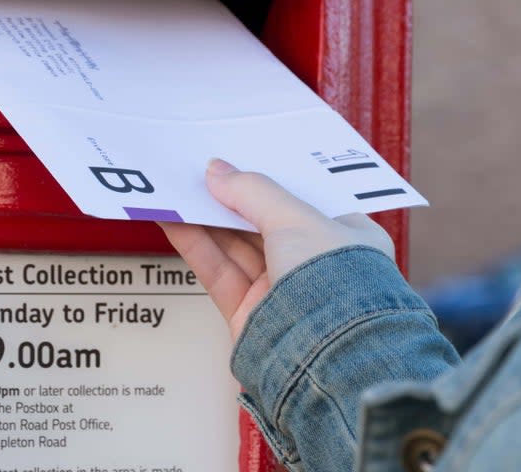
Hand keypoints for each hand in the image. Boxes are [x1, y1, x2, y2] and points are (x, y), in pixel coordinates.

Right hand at [160, 158, 394, 339]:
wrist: (326, 362)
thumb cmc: (334, 287)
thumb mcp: (297, 221)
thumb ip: (254, 193)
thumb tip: (218, 171)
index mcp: (348, 240)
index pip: (304, 200)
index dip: (271, 178)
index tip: (241, 158)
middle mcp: (317, 266)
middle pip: (264, 222)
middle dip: (230, 198)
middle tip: (198, 170)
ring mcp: (283, 292)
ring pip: (236, 246)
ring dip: (205, 218)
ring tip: (175, 188)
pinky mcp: (251, 315)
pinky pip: (219, 272)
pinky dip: (196, 245)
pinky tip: (173, 221)